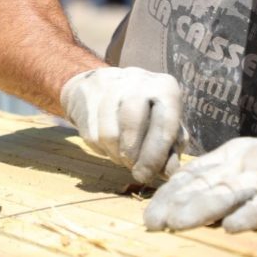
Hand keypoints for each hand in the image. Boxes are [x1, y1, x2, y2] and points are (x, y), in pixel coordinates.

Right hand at [59, 66, 185, 182]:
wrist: (101, 86)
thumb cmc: (142, 111)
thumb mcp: (162, 125)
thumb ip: (170, 148)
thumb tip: (169, 173)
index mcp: (164, 87)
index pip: (165, 123)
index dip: (155, 155)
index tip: (147, 176)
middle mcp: (139, 80)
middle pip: (133, 123)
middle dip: (133, 155)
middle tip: (135, 172)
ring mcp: (110, 84)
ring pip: (109, 133)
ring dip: (116, 155)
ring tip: (122, 157)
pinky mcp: (86, 95)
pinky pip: (91, 135)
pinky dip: (101, 149)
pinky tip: (108, 146)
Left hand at [143, 128, 256, 231]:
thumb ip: (229, 184)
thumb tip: (191, 209)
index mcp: (235, 154)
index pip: (192, 173)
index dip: (167, 194)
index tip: (147, 216)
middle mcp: (248, 159)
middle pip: (203, 182)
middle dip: (174, 203)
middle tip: (150, 224)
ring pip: (229, 191)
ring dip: (201, 208)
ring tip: (176, 225)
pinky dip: (252, 215)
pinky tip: (234, 229)